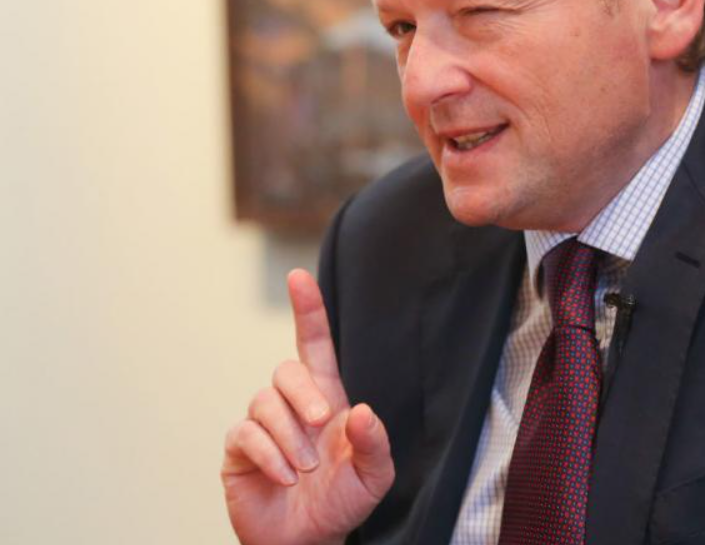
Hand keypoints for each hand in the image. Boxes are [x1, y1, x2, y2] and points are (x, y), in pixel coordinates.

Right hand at [222, 269, 394, 544]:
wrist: (309, 540)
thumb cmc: (342, 500)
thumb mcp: (375, 474)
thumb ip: (375, 442)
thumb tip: (362, 411)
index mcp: (326, 398)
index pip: (313, 344)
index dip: (307, 310)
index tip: (297, 277)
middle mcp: (291, 405)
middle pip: (286, 371)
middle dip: (304, 395)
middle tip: (321, 426)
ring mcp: (261, 425)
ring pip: (264, 403)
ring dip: (289, 436)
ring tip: (305, 469)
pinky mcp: (239, 451)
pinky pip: (245, 435)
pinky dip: (268, 455)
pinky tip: (284, 476)